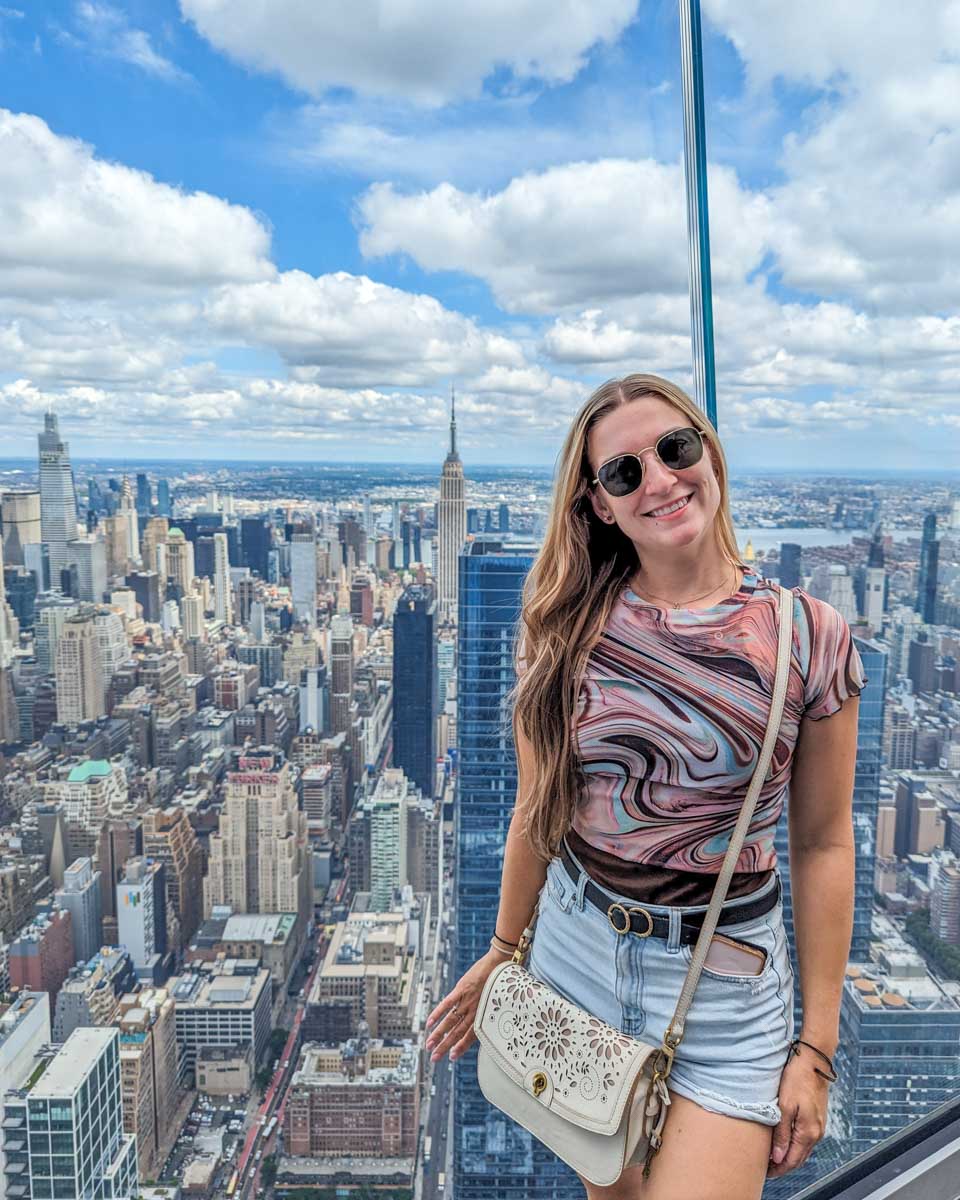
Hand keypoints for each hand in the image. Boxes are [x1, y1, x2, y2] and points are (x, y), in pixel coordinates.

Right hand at [425, 950, 507, 1063]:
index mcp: (484, 1015)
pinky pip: (447, 1004)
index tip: (451, 1057)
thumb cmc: (502, 981)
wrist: (501, 962)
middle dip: (445, 1046)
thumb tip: (483, 1021)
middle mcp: (475, 1010)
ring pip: (450, 1022)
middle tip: (434, 1058)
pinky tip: (429, 1023)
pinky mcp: (461, 989)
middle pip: (457, 1032)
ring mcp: (467, 1000)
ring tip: (429, 1045)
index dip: (460, 1047)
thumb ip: (488, 1012)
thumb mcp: (497, 1001)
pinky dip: (437, 1013)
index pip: (470, 1036)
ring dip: (438, 1034)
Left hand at [766, 1044, 831, 1177]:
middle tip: (766, 1168)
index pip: (792, 1161)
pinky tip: (784, 1141)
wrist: (814, 1061)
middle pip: (799, 1158)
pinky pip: (805, 1139)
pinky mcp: (817, 1117)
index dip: (778, 1169)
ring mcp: (818, 1125)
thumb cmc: (797, 1079)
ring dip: (789, 1156)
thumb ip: (782, 1134)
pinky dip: (795, 1145)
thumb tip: (778, 1157)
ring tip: (772, 1156)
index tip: (765, 1172)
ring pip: (803, 1150)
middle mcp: (817, 1133)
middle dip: (783, 1165)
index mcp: (808, 1132)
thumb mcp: (785, 1106)